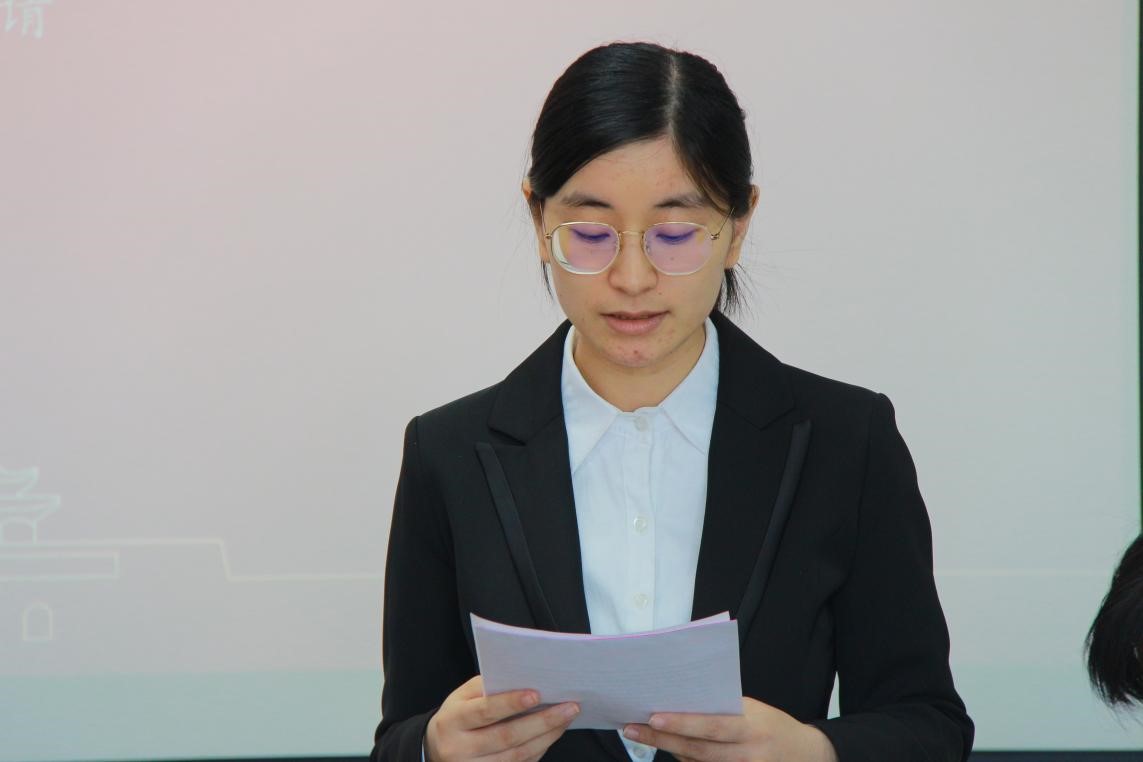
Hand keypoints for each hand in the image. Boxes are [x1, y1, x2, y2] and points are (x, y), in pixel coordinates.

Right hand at [424, 675, 579, 761]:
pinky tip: (552, 734)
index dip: (510, 703)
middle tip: (568, 707)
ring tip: (566, 718)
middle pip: (506, 737)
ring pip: (516, 755)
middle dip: (541, 721)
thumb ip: (489, 687)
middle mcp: (459, 749)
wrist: (438, 750)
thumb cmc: (457, 717)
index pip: (484, 711)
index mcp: (452, 721)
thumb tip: (525, 679)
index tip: (536, 694)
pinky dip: (539, 749)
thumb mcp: (462, 697)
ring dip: (547, 736)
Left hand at [622, 697, 837, 761]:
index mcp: (752, 727)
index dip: (682, 724)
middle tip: (632, 728)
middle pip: (697, 749)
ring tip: (640, 734)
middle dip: (661, 739)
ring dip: (667, 749)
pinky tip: (668, 749)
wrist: (806, 755)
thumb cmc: (773, 726)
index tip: (653, 717)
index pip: (712, 726)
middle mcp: (747, 754)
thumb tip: (681, 704)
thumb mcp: (753, 710)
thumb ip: (722, 710)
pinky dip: (685, 760)